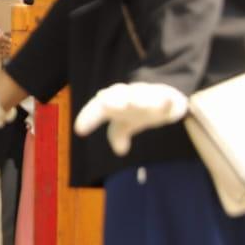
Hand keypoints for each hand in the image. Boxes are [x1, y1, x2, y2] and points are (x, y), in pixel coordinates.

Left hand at [73, 83, 187, 155]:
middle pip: (117, 94)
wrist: (165, 96)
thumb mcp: (125, 124)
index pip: (96, 108)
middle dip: (111, 99)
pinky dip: (164, 101)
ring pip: (139, 95)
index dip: (88, 117)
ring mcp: (146, 95)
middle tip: (106, 104)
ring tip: (131, 103)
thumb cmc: (137, 111)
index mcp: (114, 102)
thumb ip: (118, 134)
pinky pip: (164, 99)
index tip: (79, 130)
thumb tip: (119, 150)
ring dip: (135, 98)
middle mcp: (128, 96)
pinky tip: (165, 103)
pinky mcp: (164, 97)